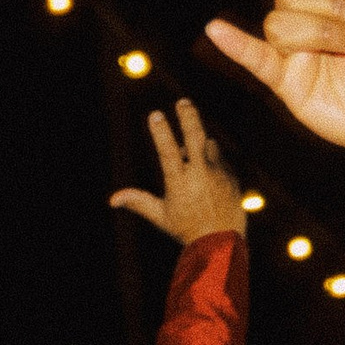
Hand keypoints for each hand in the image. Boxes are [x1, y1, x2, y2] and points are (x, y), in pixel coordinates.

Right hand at [110, 100, 244, 244]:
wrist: (221, 243)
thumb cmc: (186, 230)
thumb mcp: (160, 216)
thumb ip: (138, 202)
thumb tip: (113, 199)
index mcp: (179, 181)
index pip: (167, 150)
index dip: (161, 131)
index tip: (155, 114)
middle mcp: (200, 173)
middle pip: (194, 135)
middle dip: (188, 115)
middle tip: (183, 102)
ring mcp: (218, 172)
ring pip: (208, 145)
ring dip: (199, 144)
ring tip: (192, 154)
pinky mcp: (231, 175)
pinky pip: (219, 159)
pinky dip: (211, 160)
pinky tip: (207, 174)